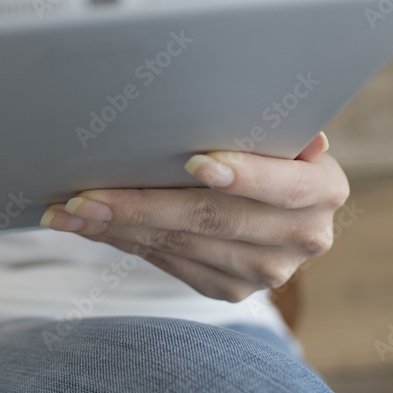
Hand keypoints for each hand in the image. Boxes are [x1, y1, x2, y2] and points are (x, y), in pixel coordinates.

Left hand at [38, 133, 347, 301]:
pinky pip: (168, 262)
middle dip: (143, 204)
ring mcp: (266, 271)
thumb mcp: (275, 129)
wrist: (274, 205)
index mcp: (323, 189)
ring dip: (117, 226)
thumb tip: (270, 102)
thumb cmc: (264, 147)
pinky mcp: (230, 290)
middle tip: (87, 194)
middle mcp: (302, 237)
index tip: (195, 161)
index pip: (283, 185)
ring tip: (69, 210)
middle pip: (213, 219)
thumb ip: (269, 122)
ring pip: (180, 245)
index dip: (243, 174)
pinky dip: (123, 241)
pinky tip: (87, 226)